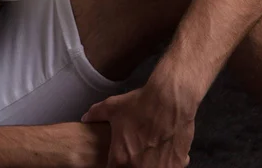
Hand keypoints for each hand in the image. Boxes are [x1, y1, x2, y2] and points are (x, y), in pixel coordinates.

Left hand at [81, 84, 195, 166]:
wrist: (170, 100)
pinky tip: (164, 151)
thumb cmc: (140, 104)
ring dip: (149, 164)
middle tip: (135, 152)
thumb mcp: (113, 106)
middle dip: (132, 163)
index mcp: (120, 158)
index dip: (113, 165)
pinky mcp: (175, 166)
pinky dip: (165, 162)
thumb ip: (96, 114)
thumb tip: (85, 118)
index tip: (117, 159)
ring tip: (150, 151)